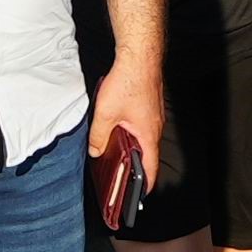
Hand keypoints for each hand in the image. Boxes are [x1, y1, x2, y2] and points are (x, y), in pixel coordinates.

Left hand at [83, 58, 166, 226]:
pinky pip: (143, 125)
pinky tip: (119, 129)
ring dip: (133, 147)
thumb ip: (99, 136)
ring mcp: (155, 115)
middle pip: (148, 153)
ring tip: (118, 154)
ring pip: (144, 138)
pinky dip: (133, 133)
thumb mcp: (106, 114)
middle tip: (124, 177)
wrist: (140, 56)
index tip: (142, 195)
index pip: (151, 166)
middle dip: (136, 166)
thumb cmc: (128, 82)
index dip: (147, 183)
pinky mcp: (150, 104)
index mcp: (148, 134)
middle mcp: (155, 126)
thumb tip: (95, 151)